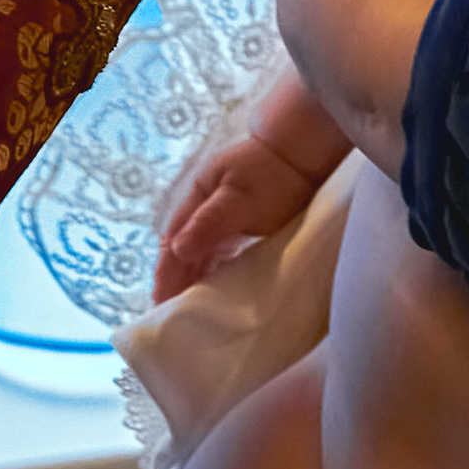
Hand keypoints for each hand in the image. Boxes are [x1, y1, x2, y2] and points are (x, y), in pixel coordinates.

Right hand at [153, 133, 328, 298]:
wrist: (307, 153)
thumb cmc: (274, 173)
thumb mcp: (238, 198)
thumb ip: (208, 223)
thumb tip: (178, 251)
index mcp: (198, 198)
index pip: (172, 243)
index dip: (165, 274)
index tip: (160, 304)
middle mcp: (206, 208)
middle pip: (182, 250)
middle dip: (173, 280)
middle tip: (168, 315)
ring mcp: (225, 216)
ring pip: (200, 253)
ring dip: (192, 278)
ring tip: (188, 309)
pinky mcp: (245, 224)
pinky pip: (220, 254)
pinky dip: (212, 272)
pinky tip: (215, 288)